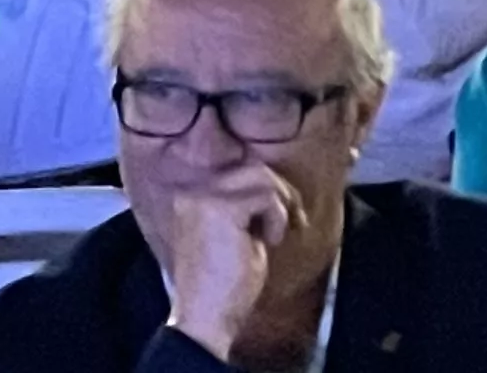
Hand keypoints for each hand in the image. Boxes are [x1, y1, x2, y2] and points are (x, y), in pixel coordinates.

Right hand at [155, 164, 297, 355]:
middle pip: (255, 169)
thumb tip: (276, 183)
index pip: (243, 171)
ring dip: (282, 205)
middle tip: (294, 223)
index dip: (272, 190)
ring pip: (263, 177)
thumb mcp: (237, 233)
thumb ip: (246, 205)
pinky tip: (269, 242)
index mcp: (192, 197)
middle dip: (283, 193)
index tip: (287, 217)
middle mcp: (192, 192)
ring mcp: (202, 197)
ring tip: (278, 235)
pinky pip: (266, 196)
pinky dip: (278, 218)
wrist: (206, 317)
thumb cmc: (225, 282)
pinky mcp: (219, 208)